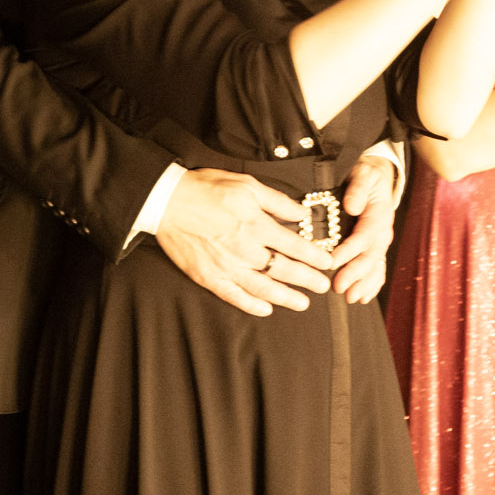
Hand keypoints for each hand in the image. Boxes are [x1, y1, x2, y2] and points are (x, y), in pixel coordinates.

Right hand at [154, 168, 330, 315]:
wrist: (166, 201)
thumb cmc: (206, 189)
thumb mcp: (246, 184)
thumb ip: (277, 201)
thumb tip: (301, 213)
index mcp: (256, 225)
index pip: (294, 245)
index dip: (314, 256)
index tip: (327, 262)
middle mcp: (245, 249)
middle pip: (284, 270)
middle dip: (308, 280)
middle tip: (324, 287)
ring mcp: (227, 266)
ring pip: (263, 288)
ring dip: (286, 297)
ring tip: (303, 303)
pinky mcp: (209, 277)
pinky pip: (234, 296)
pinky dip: (251, 305)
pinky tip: (266, 309)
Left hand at [328, 153, 399, 303]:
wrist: (378, 178)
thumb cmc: (366, 175)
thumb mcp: (363, 173)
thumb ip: (358, 188)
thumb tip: (352, 206)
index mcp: (378, 215)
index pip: (363, 237)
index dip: (348, 251)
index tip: (332, 262)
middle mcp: (382, 232)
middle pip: (369, 257)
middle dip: (354, 274)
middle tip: (338, 287)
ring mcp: (381, 242)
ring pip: (375, 267)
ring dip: (364, 284)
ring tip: (351, 298)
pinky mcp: (377, 248)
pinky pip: (378, 269)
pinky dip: (372, 285)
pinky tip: (362, 297)